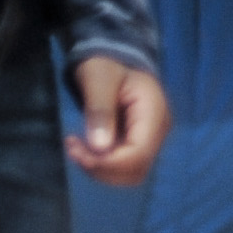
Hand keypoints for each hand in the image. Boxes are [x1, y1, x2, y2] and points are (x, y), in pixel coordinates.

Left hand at [66, 56, 170, 187]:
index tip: (77, 152)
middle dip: (102, 168)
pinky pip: (123, 166)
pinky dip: (102, 164)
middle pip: (136, 169)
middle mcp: (158, 130)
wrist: (112, 58)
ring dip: (101, 170)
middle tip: (73, 148)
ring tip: (76, 148)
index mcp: (154, 112)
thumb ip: (100, 112)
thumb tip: (99, 148)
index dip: (108, 163)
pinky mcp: (138, 143)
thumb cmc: (105, 65)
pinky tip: (84, 148)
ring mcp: (151, 139)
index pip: (138, 153)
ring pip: (130, 173)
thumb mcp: (98, 80)